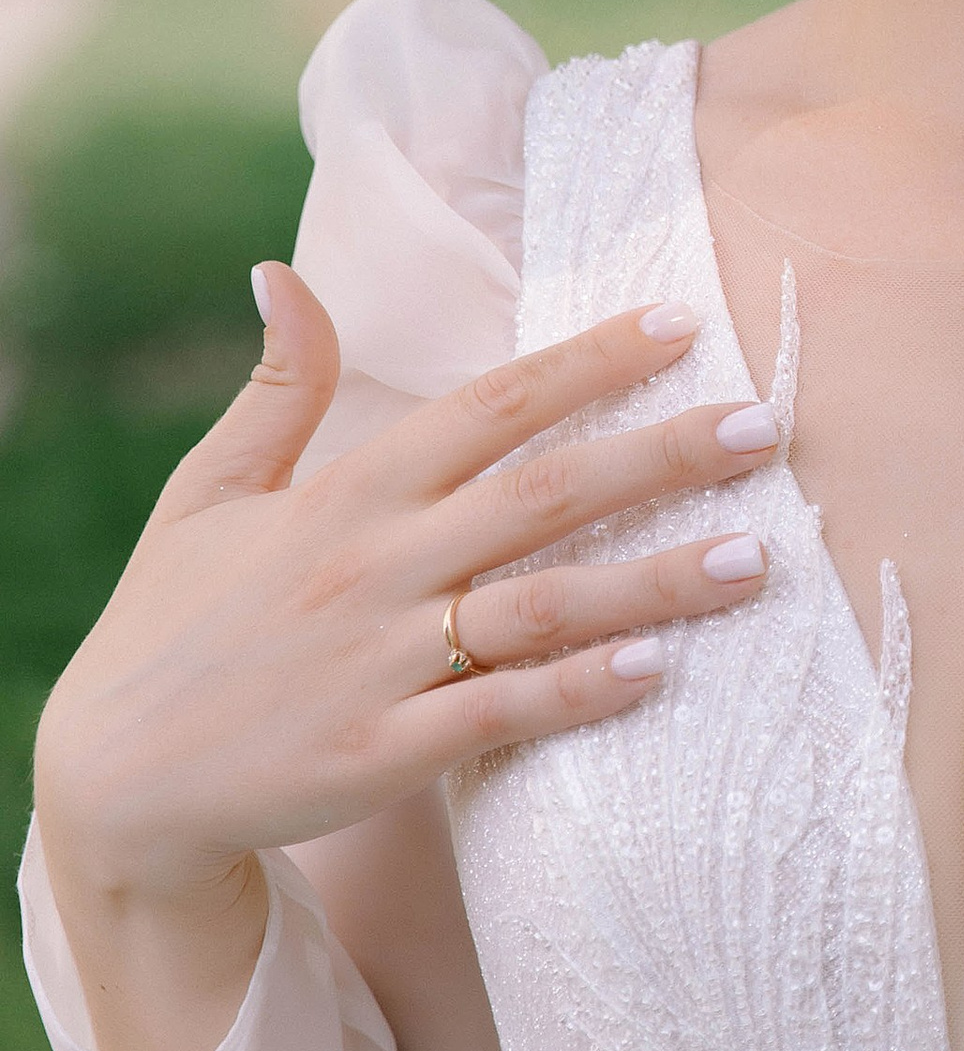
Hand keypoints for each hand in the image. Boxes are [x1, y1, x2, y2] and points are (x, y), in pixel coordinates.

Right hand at [34, 268, 775, 917]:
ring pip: (542, 606)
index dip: (587, 361)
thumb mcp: (207, 492)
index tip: (679, 321)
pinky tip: (660, 669)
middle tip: (766, 427)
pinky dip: (579, 690)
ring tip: (756, 558)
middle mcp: (372, 566)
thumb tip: (281, 269)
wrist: (110, 780)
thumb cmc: (173, 624)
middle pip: (542, 495)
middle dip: (661, 455)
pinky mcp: (382, 753)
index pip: (488, 407)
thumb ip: (273, 387)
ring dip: (655, 581)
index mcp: (343, 494)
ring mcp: (379, 663)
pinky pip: (500, 714)